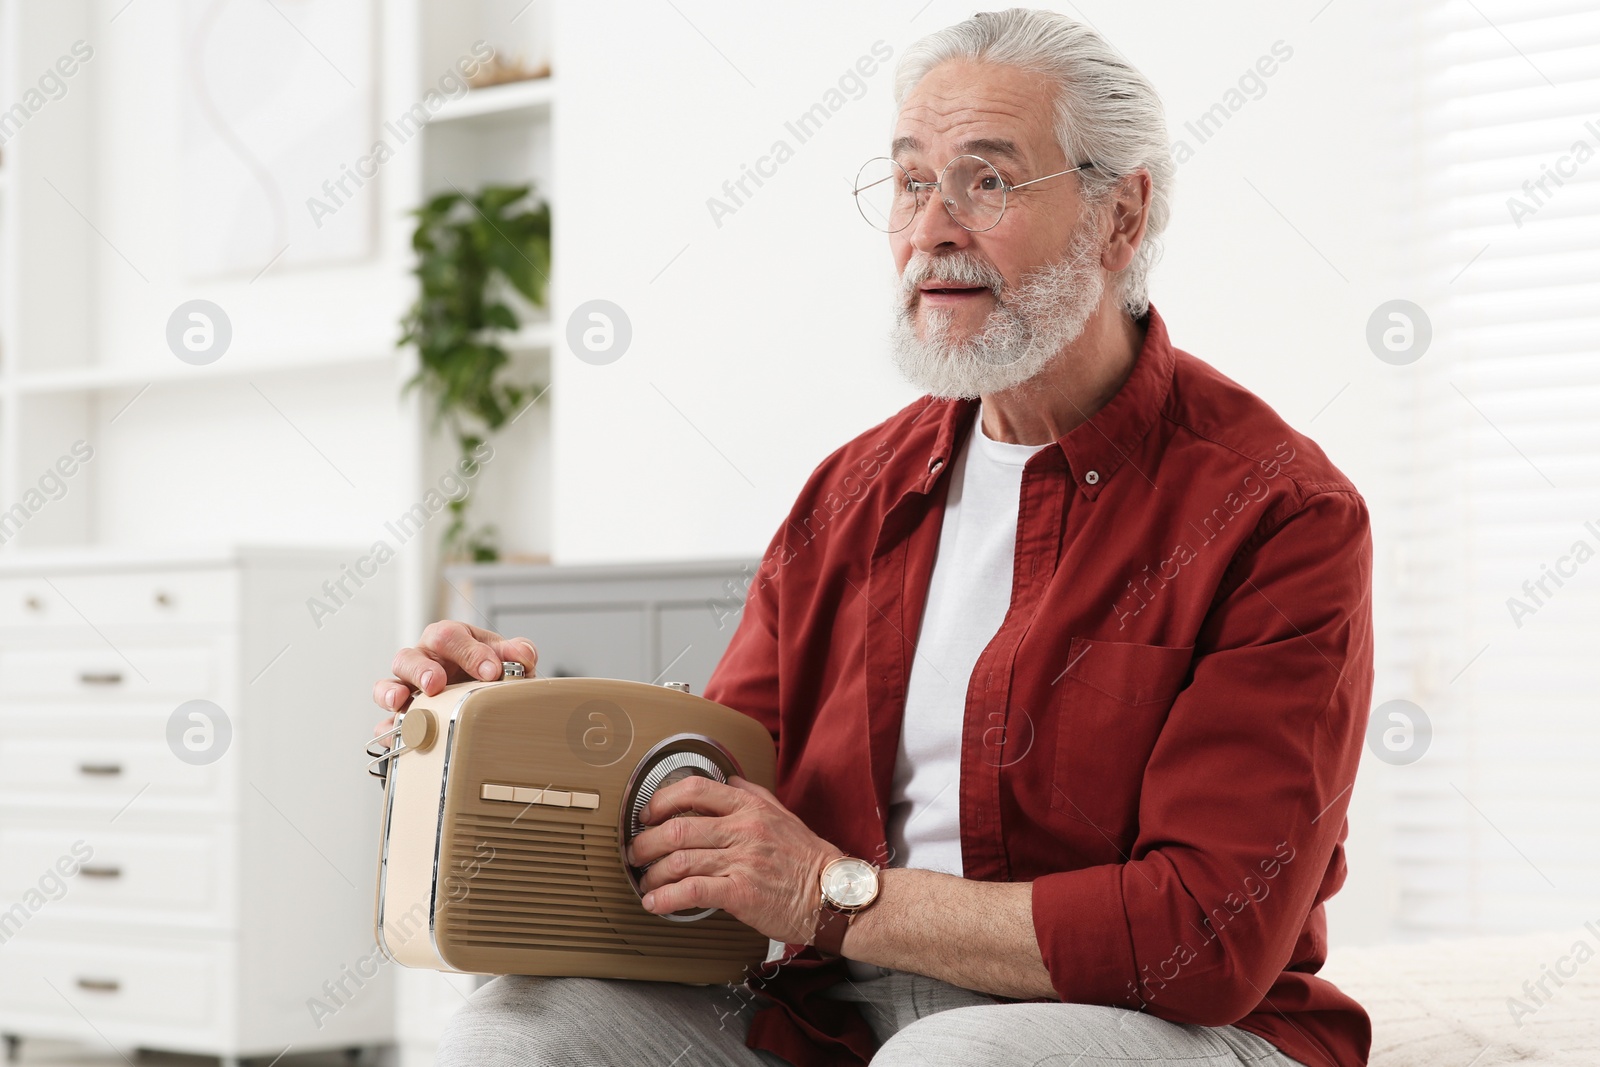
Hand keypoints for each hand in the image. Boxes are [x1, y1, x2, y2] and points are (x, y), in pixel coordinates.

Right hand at [370, 621, 537, 748]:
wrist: (486, 694)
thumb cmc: (490, 670)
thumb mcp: (507, 658)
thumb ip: (516, 653)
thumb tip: (523, 654)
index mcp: (450, 640)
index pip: (450, 636)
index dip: (469, 652)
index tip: (491, 671)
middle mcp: (425, 660)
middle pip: (409, 656)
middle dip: (423, 670)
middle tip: (438, 683)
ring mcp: (410, 687)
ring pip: (388, 683)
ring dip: (392, 692)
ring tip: (401, 702)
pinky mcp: (403, 715)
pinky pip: (385, 721)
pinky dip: (388, 729)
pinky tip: (395, 736)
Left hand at [626, 774, 843, 944]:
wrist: (832, 895)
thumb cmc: (809, 860)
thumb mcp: (783, 815)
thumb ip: (753, 794)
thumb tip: (728, 780)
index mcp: (750, 807)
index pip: (694, 790)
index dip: (660, 801)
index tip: (647, 814)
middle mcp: (743, 830)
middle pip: (677, 828)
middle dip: (646, 843)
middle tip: (636, 852)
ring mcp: (741, 861)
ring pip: (680, 860)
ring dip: (652, 874)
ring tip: (645, 882)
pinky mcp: (740, 893)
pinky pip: (691, 891)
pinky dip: (666, 898)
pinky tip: (656, 903)